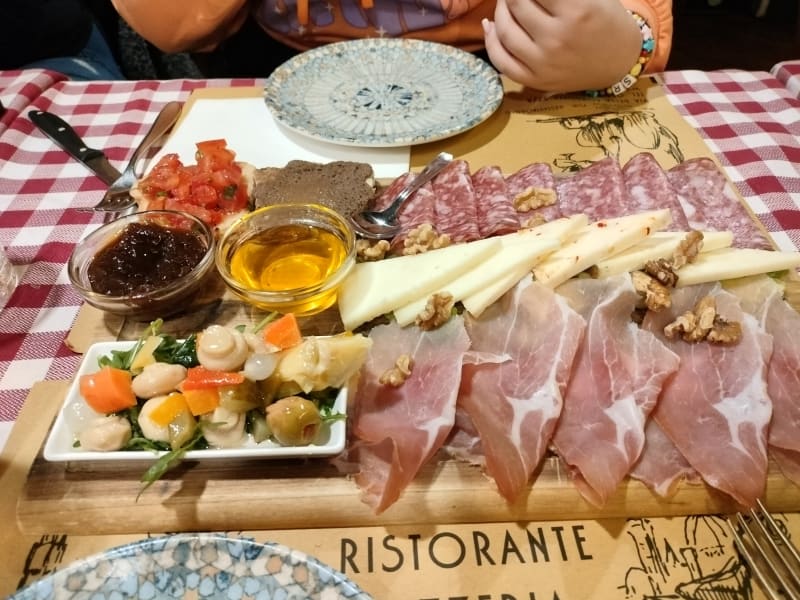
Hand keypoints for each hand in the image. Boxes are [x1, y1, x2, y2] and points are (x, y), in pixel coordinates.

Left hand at [483, 0, 642, 93]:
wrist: (619, 61)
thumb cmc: (606, 20)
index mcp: (576, 11)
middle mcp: (557, 38)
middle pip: (516, 5)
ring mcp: (544, 63)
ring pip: (505, 31)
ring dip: (500, 10)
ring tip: (506, 2)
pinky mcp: (536, 80)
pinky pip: (502, 61)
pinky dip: (491, 41)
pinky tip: (490, 24)